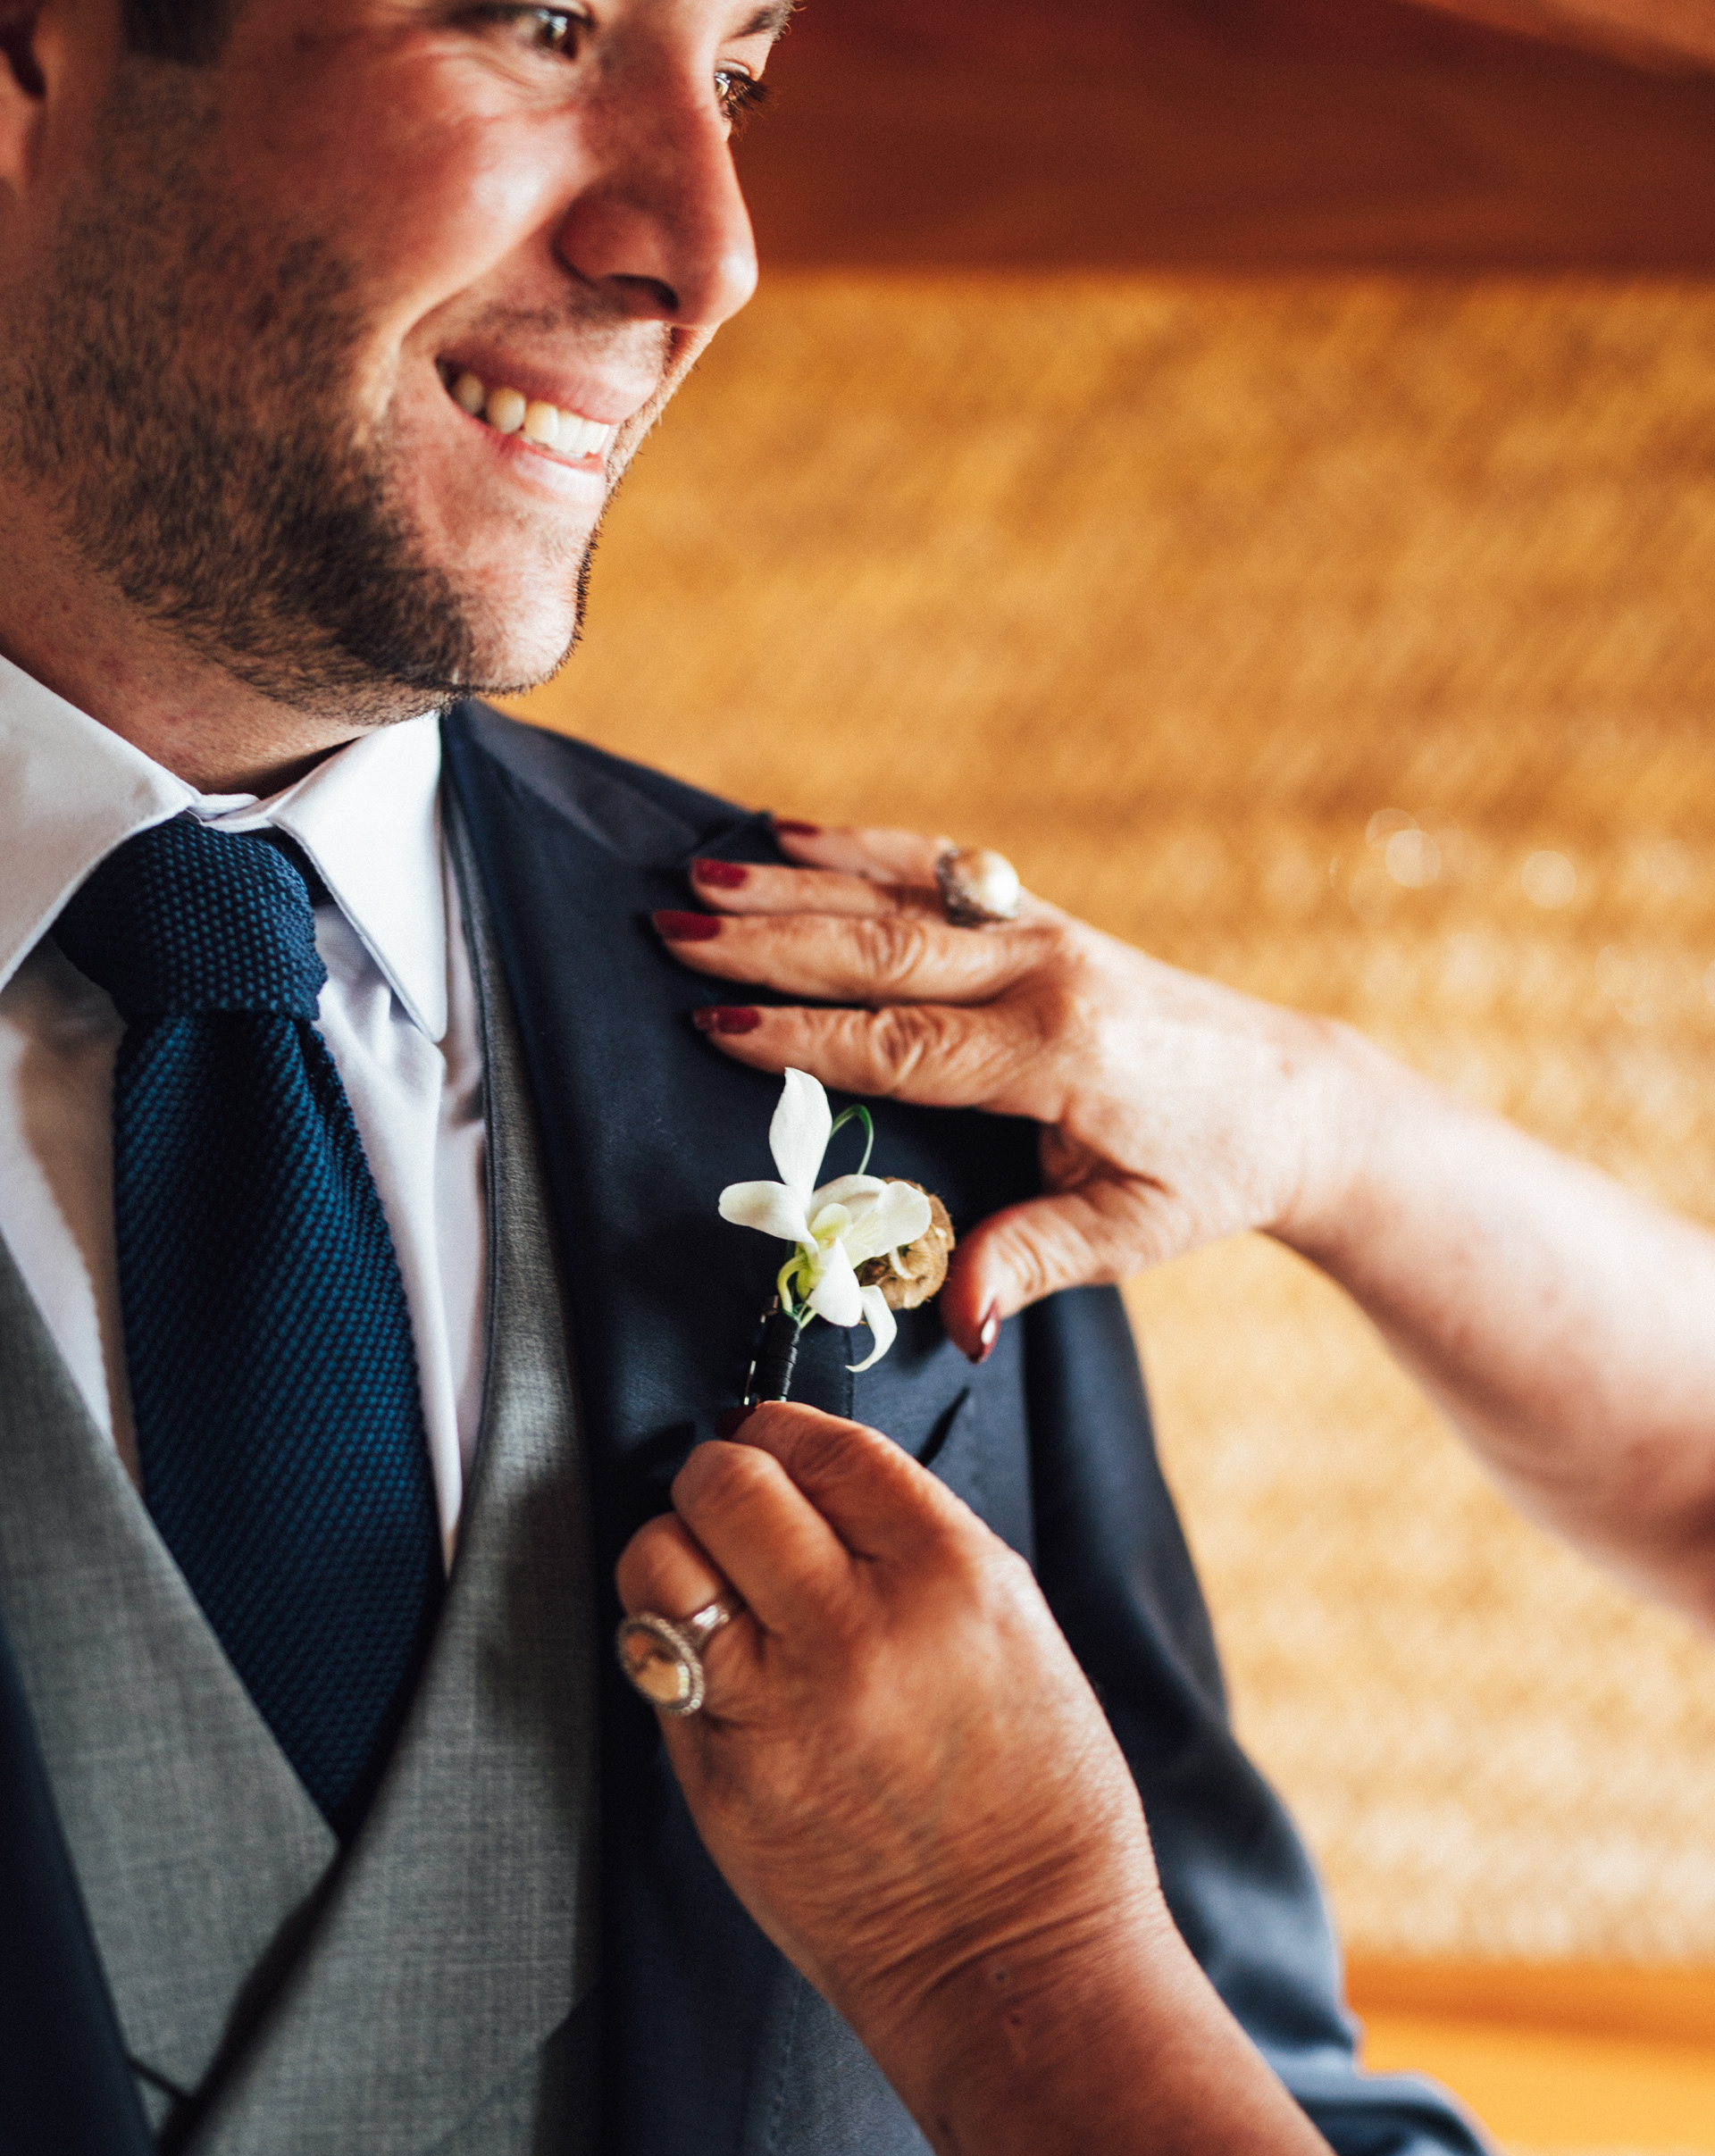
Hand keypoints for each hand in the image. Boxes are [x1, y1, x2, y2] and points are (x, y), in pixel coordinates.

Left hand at [613, 1402, 1162, 2078]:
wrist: (1016, 1957)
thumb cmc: (1036, 1794)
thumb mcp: (1013, 1625)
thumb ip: (909, 1543)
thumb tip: (808, 1477)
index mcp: (950, 1575)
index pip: (822, 1445)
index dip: (780, 1430)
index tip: (772, 1445)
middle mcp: (855, 1629)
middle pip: (724, 1483)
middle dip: (720, 1480)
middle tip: (735, 1511)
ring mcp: (778, 1708)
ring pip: (659, 1559)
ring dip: (676, 1554)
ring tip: (712, 1584)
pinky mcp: (720, 1780)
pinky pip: (655, 1667)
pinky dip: (673, 1650)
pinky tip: (719, 1669)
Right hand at [658, 824, 1360, 1356]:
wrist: (1293, 1094)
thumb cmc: (1208, 1174)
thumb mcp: (1131, 1236)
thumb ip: (1035, 1262)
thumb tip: (960, 1323)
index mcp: (1058, 1053)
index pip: (904, 1044)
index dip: (803, 1038)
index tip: (711, 1026)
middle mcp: (1047, 973)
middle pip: (884, 948)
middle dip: (769, 940)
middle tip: (669, 930)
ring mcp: (1045, 933)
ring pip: (901, 891)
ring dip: (795, 880)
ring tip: (699, 872)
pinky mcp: (1044, 919)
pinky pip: (937, 869)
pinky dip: (860, 846)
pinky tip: (789, 832)